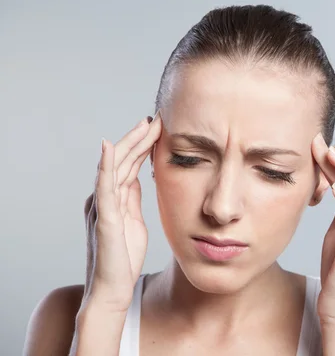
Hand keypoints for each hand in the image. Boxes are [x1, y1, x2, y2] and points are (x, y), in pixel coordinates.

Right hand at [82, 112, 161, 311]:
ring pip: (116, 166)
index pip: (130, 164)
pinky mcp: (103, 217)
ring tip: (143, 124)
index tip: (159, 128)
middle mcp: (105, 197)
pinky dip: (106, 165)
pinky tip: (110, 147)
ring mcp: (102, 205)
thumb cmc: (123, 257)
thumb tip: (139, 177)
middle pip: (123, 160)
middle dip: (139, 138)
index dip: (142, 145)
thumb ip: (132, 199)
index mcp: (115, 198)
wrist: (113, 288)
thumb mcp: (133, 220)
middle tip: (155, 118)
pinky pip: (104, 186)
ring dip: (129, 143)